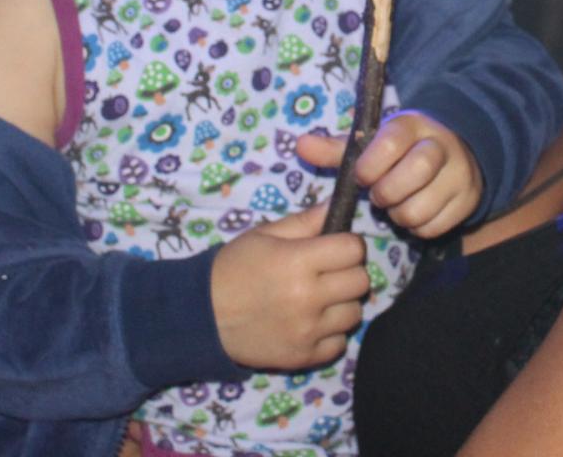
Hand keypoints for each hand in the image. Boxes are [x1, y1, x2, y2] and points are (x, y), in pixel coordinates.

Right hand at [210, 203, 369, 369]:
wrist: (201, 316)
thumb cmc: (233, 268)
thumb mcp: (263, 235)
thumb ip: (304, 221)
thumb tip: (336, 205)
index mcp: (298, 261)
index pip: (353, 249)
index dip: (347, 245)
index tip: (334, 248)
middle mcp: (307, 297)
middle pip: (361, 281)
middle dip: (348, 272)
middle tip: (329, 273)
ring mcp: (307, 331)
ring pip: (354, 314)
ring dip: (342, 304)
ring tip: (320, 300)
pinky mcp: (303, 357)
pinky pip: (339, 344)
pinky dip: (330, 334)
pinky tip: (312, 324)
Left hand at [297, 110, 484, 237]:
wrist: (454, 154)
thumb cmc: (399, 151)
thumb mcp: (371, 144)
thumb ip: (336, 149)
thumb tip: (301, 145)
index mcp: (412, 125)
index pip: (391, 142)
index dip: (370, 166)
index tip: (362, 177)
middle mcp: (441, 146)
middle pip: (415, 172)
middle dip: (388, 192)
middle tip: (380, 195)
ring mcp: (459, 174)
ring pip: (422, 207)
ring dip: (400, 214)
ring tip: (396, 205)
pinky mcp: (468, 201)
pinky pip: (435, 227)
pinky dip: (418, 228)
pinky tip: (414, 213)